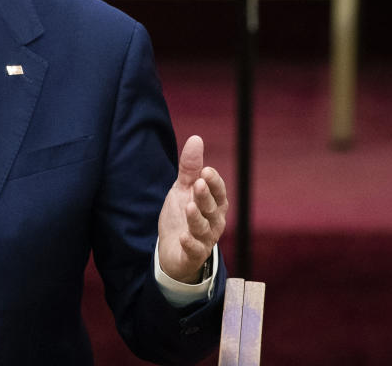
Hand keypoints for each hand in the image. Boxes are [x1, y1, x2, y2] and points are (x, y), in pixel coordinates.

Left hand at [157, 136, 227, 282]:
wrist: (173, 247)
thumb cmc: (183, 213)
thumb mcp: (183, 188)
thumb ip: (190, 167)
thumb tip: (196, 138)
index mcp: (215, 203)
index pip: (219, 191)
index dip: (214, 182)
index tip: (205, 171)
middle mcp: (214, 221)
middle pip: (212, 208)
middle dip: (206, 196)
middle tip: (198, 184)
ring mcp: (205, 238)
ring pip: (204, 228)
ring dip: (197, 218)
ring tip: (189, 207)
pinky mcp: (193, 254)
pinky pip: (194, 250)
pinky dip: (190, 244)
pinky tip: (183, 237)